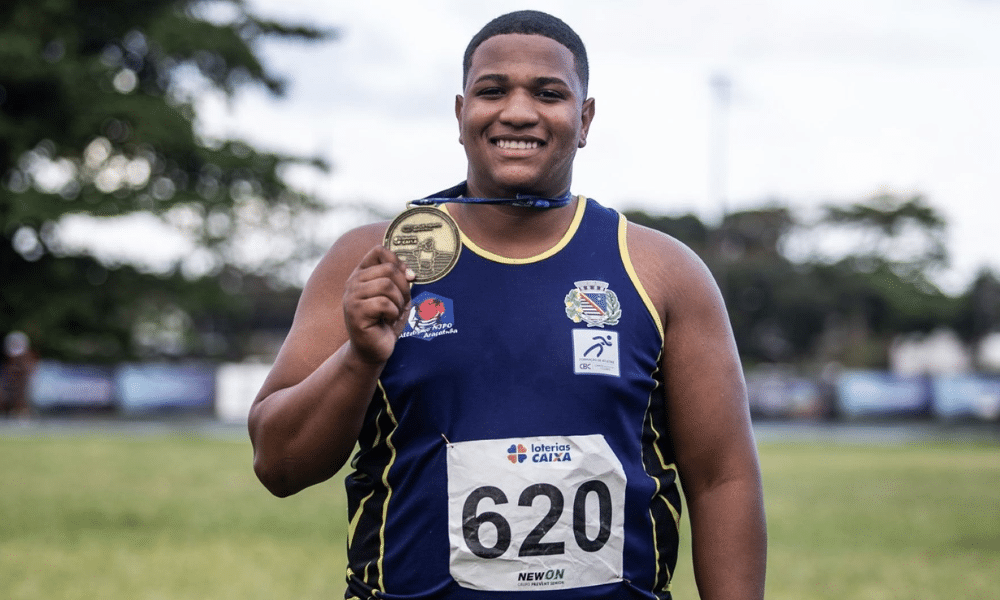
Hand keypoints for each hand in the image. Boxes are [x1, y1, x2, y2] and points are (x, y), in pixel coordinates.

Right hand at [342, 246, 414, 364]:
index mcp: (362, 273)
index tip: (407, 279)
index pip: (379, 251)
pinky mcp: (355, 312)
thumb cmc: (386, 320)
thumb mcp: (397, 295)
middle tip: (400, 304)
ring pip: (386, 285)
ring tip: (392, 313)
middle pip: (388, 269)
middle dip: (403, 287)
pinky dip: (393, 313)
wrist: (374, 349)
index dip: (398, 263)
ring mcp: (351, 296)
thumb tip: (410, 273)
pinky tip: (386, 320)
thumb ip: (401, 278)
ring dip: (398, 302)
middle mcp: (353, 281)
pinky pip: (384, 303)